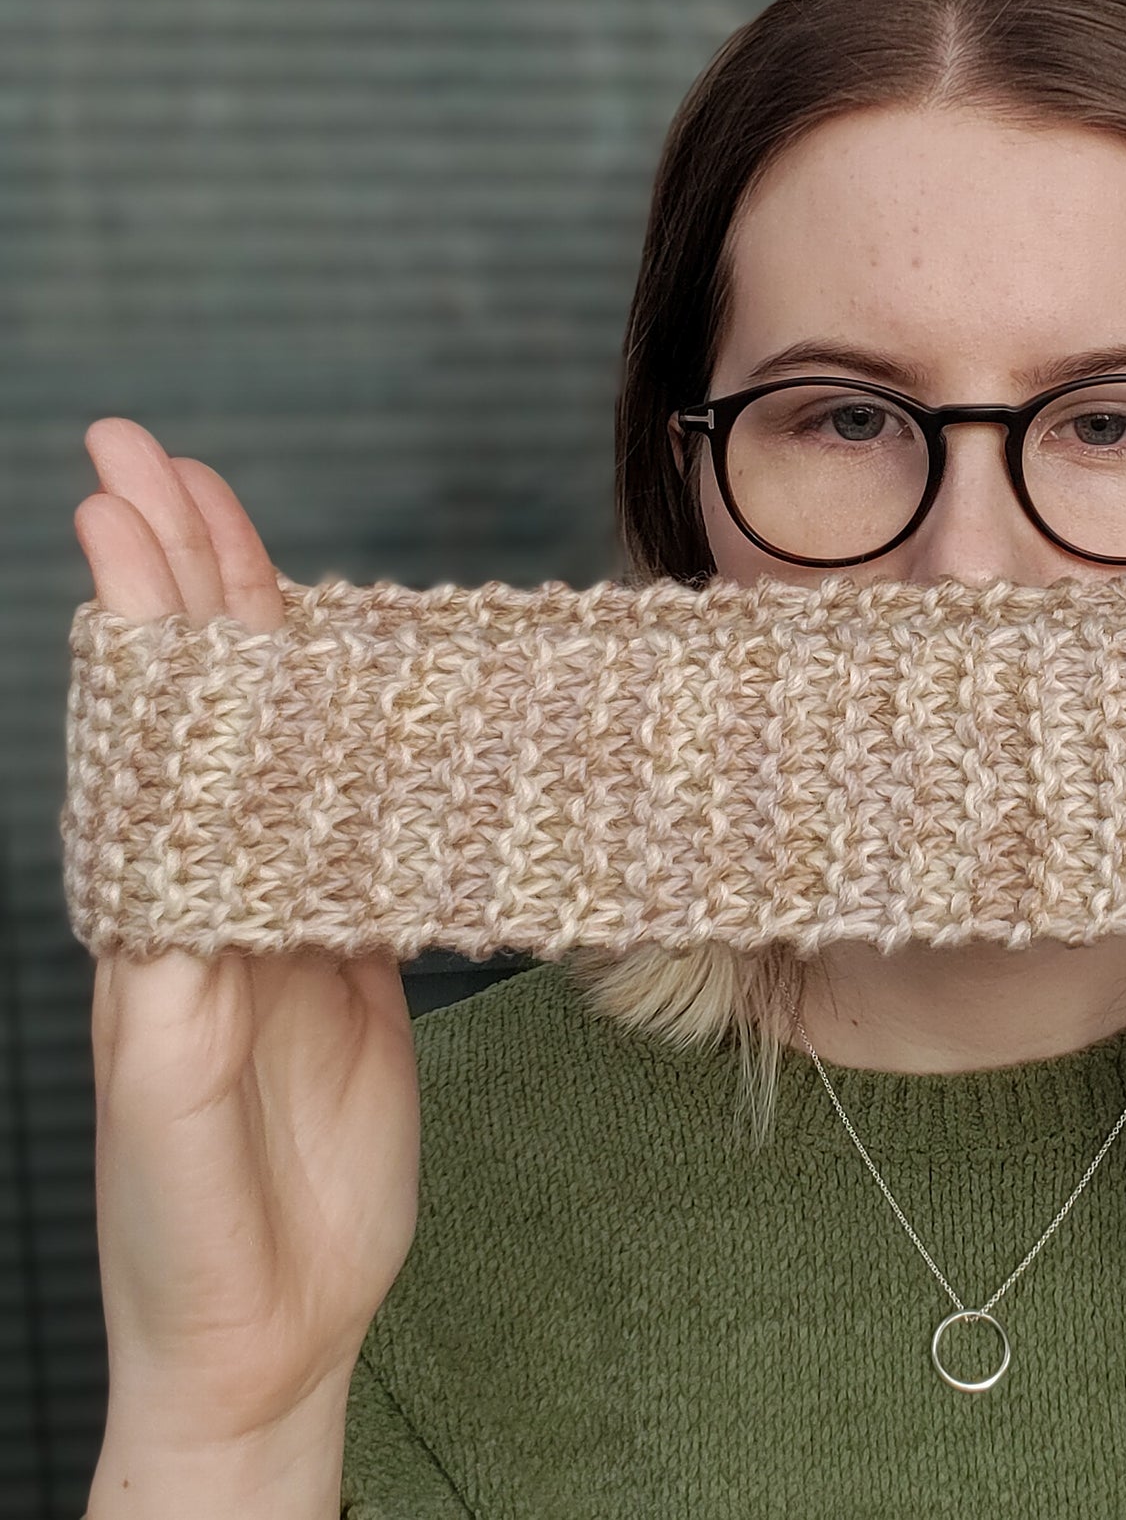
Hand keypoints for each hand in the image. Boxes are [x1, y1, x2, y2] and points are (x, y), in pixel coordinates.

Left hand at [76, 418, 420, 1446]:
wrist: (259, 1322)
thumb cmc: (188, 1234)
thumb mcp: (174, 1122)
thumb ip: (184, 1010)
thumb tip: (189, 891)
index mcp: (152, 915)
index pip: (147, 731)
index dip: (144, 614)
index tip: (126, 503)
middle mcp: (210, 888)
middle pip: (201, 699)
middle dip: (180, 570)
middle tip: (156, 453)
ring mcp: (280, 907)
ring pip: (269, 733)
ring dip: (251, 621)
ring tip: (227, 517)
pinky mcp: (348, 944)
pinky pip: (348, 810)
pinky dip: (349, 726)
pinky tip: (346, 673)